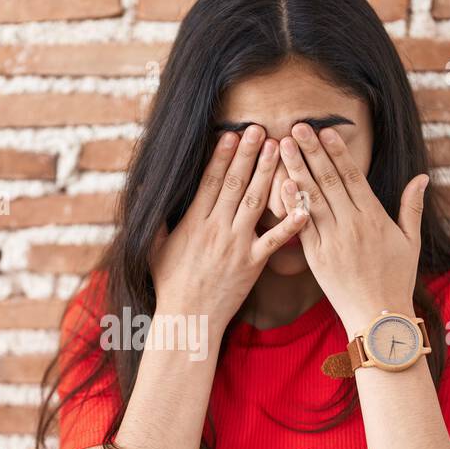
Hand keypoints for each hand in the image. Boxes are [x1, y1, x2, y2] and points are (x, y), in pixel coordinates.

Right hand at [152, 125, 309, 335]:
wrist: (188, 319)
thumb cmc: (170, 284)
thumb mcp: (153, 247)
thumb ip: (155, 216)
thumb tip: (144, 186)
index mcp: (193, 223)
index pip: (209, 182)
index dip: (221, 156)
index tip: (230, 134)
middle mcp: (215, 229)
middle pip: (234, 185)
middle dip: (247, 155)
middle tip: (259, 129)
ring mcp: (236, 246)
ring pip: (255, 202)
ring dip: (267, 173)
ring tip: (277, 149)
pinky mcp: (252, 264)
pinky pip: (274, 240)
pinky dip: (290, 223)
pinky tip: (305, 205)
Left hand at [278, 123, 425, 337]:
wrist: (378, 316)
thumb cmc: (396, 279)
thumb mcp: (410, 241)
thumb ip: (411, 207)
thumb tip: (422, 177)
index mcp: (375, 218)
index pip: (353, 176)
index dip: (338, 152)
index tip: (325, 130)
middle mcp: (352, 225)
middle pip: (329, 181)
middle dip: (312, 151)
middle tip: (296, 127)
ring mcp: (333, 241)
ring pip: (311, 198)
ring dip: (295, 169)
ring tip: (282, 146)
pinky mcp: (316, 258)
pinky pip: (300, 226)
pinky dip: (291, 204)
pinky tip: (280, 184)